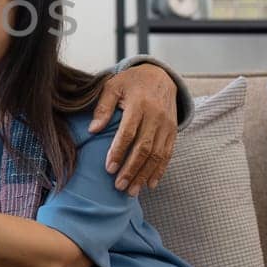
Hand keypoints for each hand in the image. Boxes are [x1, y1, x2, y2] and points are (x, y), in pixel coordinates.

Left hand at [88, 63, 176, 194]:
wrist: (160, 76)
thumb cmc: (131, 83)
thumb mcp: (113, 86)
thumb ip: (102, 107)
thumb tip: (92, 130)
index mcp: (139, 105)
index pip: (128, 133)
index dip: (119, 152)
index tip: (109, 169)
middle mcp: (155, 116)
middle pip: (144, 148)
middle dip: (131, 169)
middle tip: (119, 186)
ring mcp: (166, 125)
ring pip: (157, 155)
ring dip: (145, 175)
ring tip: (132, 191)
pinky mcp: (173, 131)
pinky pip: (168, 154)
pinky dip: (160, 170)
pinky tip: (150, 184)